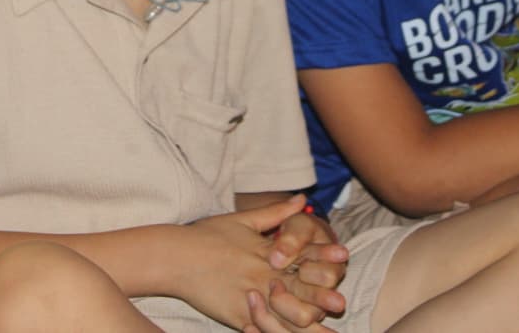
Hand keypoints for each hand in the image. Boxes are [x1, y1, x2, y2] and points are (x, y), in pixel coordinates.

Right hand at [177, 197, 338, 330]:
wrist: (174, 257)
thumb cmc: (207, 235)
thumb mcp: (243, 220)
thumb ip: (275, 213)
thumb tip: (302, 198)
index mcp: (266, 251)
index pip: (300, 253)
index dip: (323, 255)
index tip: (343, 254)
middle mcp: (261, 274)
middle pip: (297, 287)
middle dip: (321, 295)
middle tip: (340, 301)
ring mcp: (250, 297)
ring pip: (284, 314)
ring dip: (305, 322)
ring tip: (324, 331)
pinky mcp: (237, 316)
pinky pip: (261, 328)